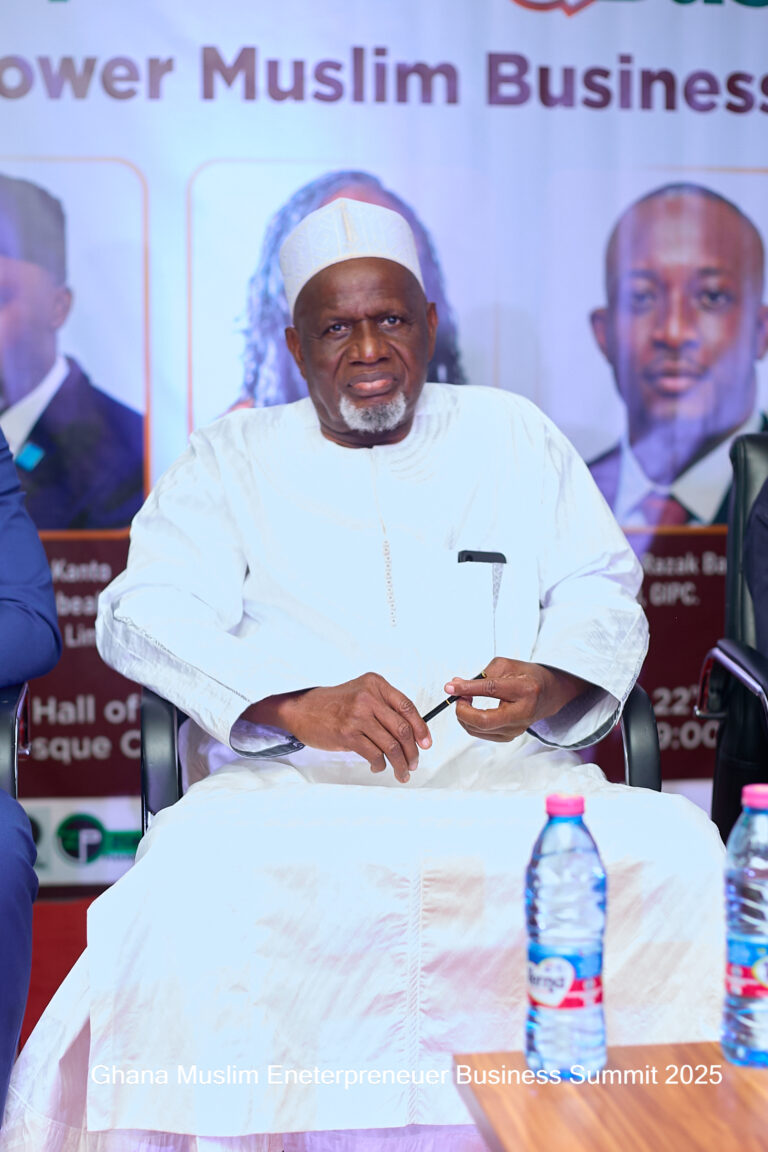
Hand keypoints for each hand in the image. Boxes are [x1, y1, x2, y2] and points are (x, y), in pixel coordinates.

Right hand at [243, 673, 431, 782]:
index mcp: (376, 684)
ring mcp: (357, 715)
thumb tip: (412, 732)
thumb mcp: (362, 693)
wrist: (303, 709)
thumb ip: (384, 707)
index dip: (421, 728)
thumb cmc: (335, 704)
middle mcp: (368, 697)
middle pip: (402, 729)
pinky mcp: (347, 734)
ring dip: (399, 763)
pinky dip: (379, 765)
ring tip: (401, 772)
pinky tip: (377, 767)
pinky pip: (374, 754)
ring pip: (390, 745)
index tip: (426, 744)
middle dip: (412, 752)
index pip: (407, 707)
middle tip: (414, 763)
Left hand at [445, 657, 589, 742]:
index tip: (450, 687)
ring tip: (465, 699)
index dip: (467, 688)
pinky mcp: (509, 737)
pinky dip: (471, 722)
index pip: (491, 690)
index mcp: (525, 690)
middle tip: (458, 697)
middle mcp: (522, 713)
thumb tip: (455, 686)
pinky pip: (481, 733)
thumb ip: (481, 675)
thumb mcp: (507, 666)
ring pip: (479, 729)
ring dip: (464, 715)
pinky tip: (472, 710)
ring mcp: (517, 729)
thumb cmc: (526, 676)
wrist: (548, 694)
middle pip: (484, 720)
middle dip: (463, 711)